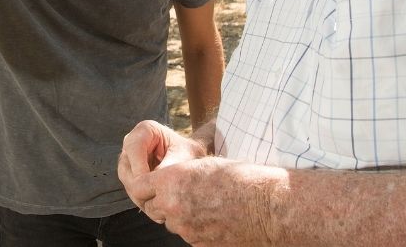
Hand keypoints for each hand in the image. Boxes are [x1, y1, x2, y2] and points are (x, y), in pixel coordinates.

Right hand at [118, 120, 207, 207]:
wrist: (191, 158)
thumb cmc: (189, 153)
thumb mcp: (183, 157)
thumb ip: (168, 167)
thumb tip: (153, 183)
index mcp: (144, 130)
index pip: (133, 148)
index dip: (140, 169)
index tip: (153, 187)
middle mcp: (131, 141)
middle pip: (126, 166)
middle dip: (139, 186)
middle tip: (155, 202)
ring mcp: (128, 157)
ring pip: (126, 179)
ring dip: (140, 194)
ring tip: (158, 206)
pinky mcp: (130, 171)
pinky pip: (130, 187)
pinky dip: (142, 197)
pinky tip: (156, 206)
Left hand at [135, 156, 285, 246]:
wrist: (266, 206)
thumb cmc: (241, 179)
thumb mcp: (205, 166)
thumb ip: (179, 176)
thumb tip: (167, 182)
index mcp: (171, 181)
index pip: (138, 187)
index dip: (145, 185)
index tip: (152, 184)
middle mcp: (173, 206)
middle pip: (153, 208)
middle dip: (161, 202)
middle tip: (180, 195)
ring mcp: (186, 229)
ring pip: (172, 224)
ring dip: (180, 216)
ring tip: (205, 205)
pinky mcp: (199, 244)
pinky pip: (189, 236)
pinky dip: (196, 229)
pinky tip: (214, 219)